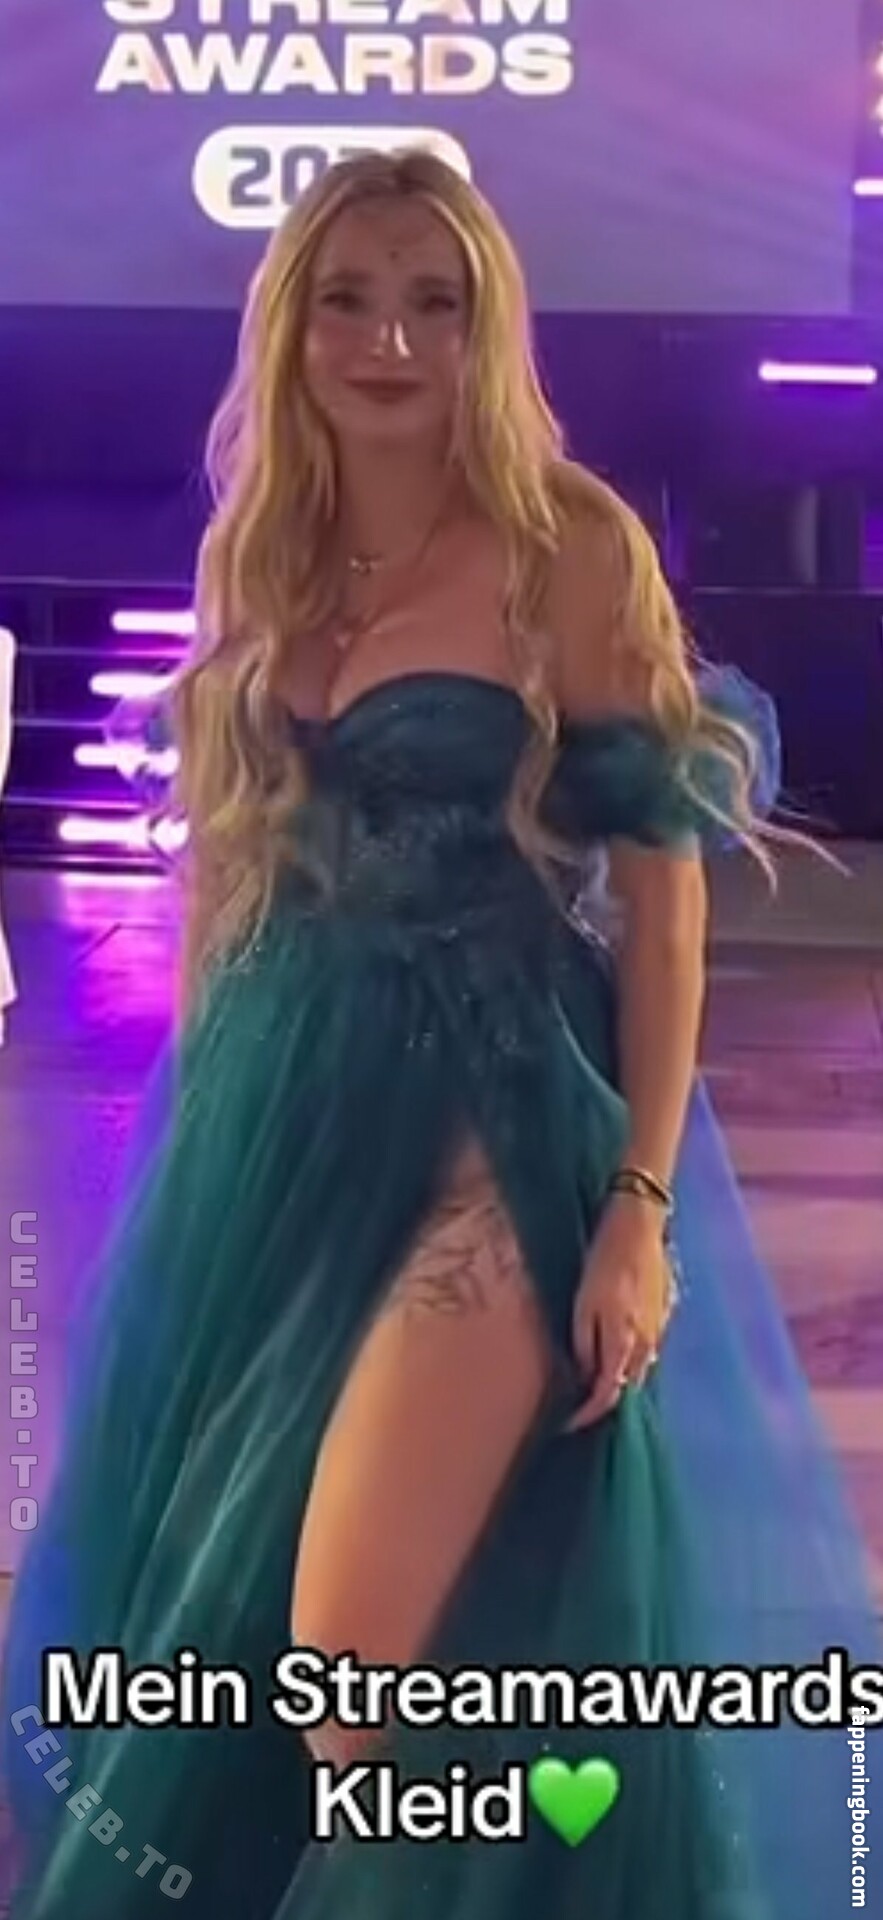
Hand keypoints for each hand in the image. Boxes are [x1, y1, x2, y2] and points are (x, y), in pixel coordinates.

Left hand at [564, 1197, 676, 1430]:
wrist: (639, 1226)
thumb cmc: (604, 1262)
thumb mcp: (583, 1304)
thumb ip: (585, 1344)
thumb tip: (585, 1375)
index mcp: (623, 1344)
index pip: (607, 1395)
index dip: (587, 1414)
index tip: (568, 1423)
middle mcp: (647, 1343)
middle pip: (628, 1384)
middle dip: (606, 1397)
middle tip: (581, 1400)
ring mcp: (661, 1327)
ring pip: (641, 1365)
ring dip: (621, 1374)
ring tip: (598, 1374)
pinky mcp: (666, 1311)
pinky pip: (649, 1344)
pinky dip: (633, 1352)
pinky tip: (621, 1342)